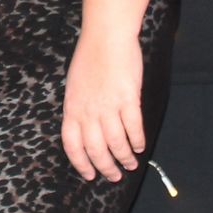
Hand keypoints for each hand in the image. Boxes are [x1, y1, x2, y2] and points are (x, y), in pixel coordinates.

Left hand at [60, 27, 144, 181]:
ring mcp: (108, 106)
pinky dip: (137, 140)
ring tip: (131, 164)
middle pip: (96, 150)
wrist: (106, 36)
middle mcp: (88, 111)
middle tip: (115, 176)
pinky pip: (134, 128)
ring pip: (117, 143)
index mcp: (72, 108)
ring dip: (125, 157)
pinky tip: (140, 146)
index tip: (90, 175)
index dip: (81, 163)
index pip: (72, 145)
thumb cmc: (90, 57)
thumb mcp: (74, 85)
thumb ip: (78, 107)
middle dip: (106, 167)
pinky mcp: (128, 99)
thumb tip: (84, 128)